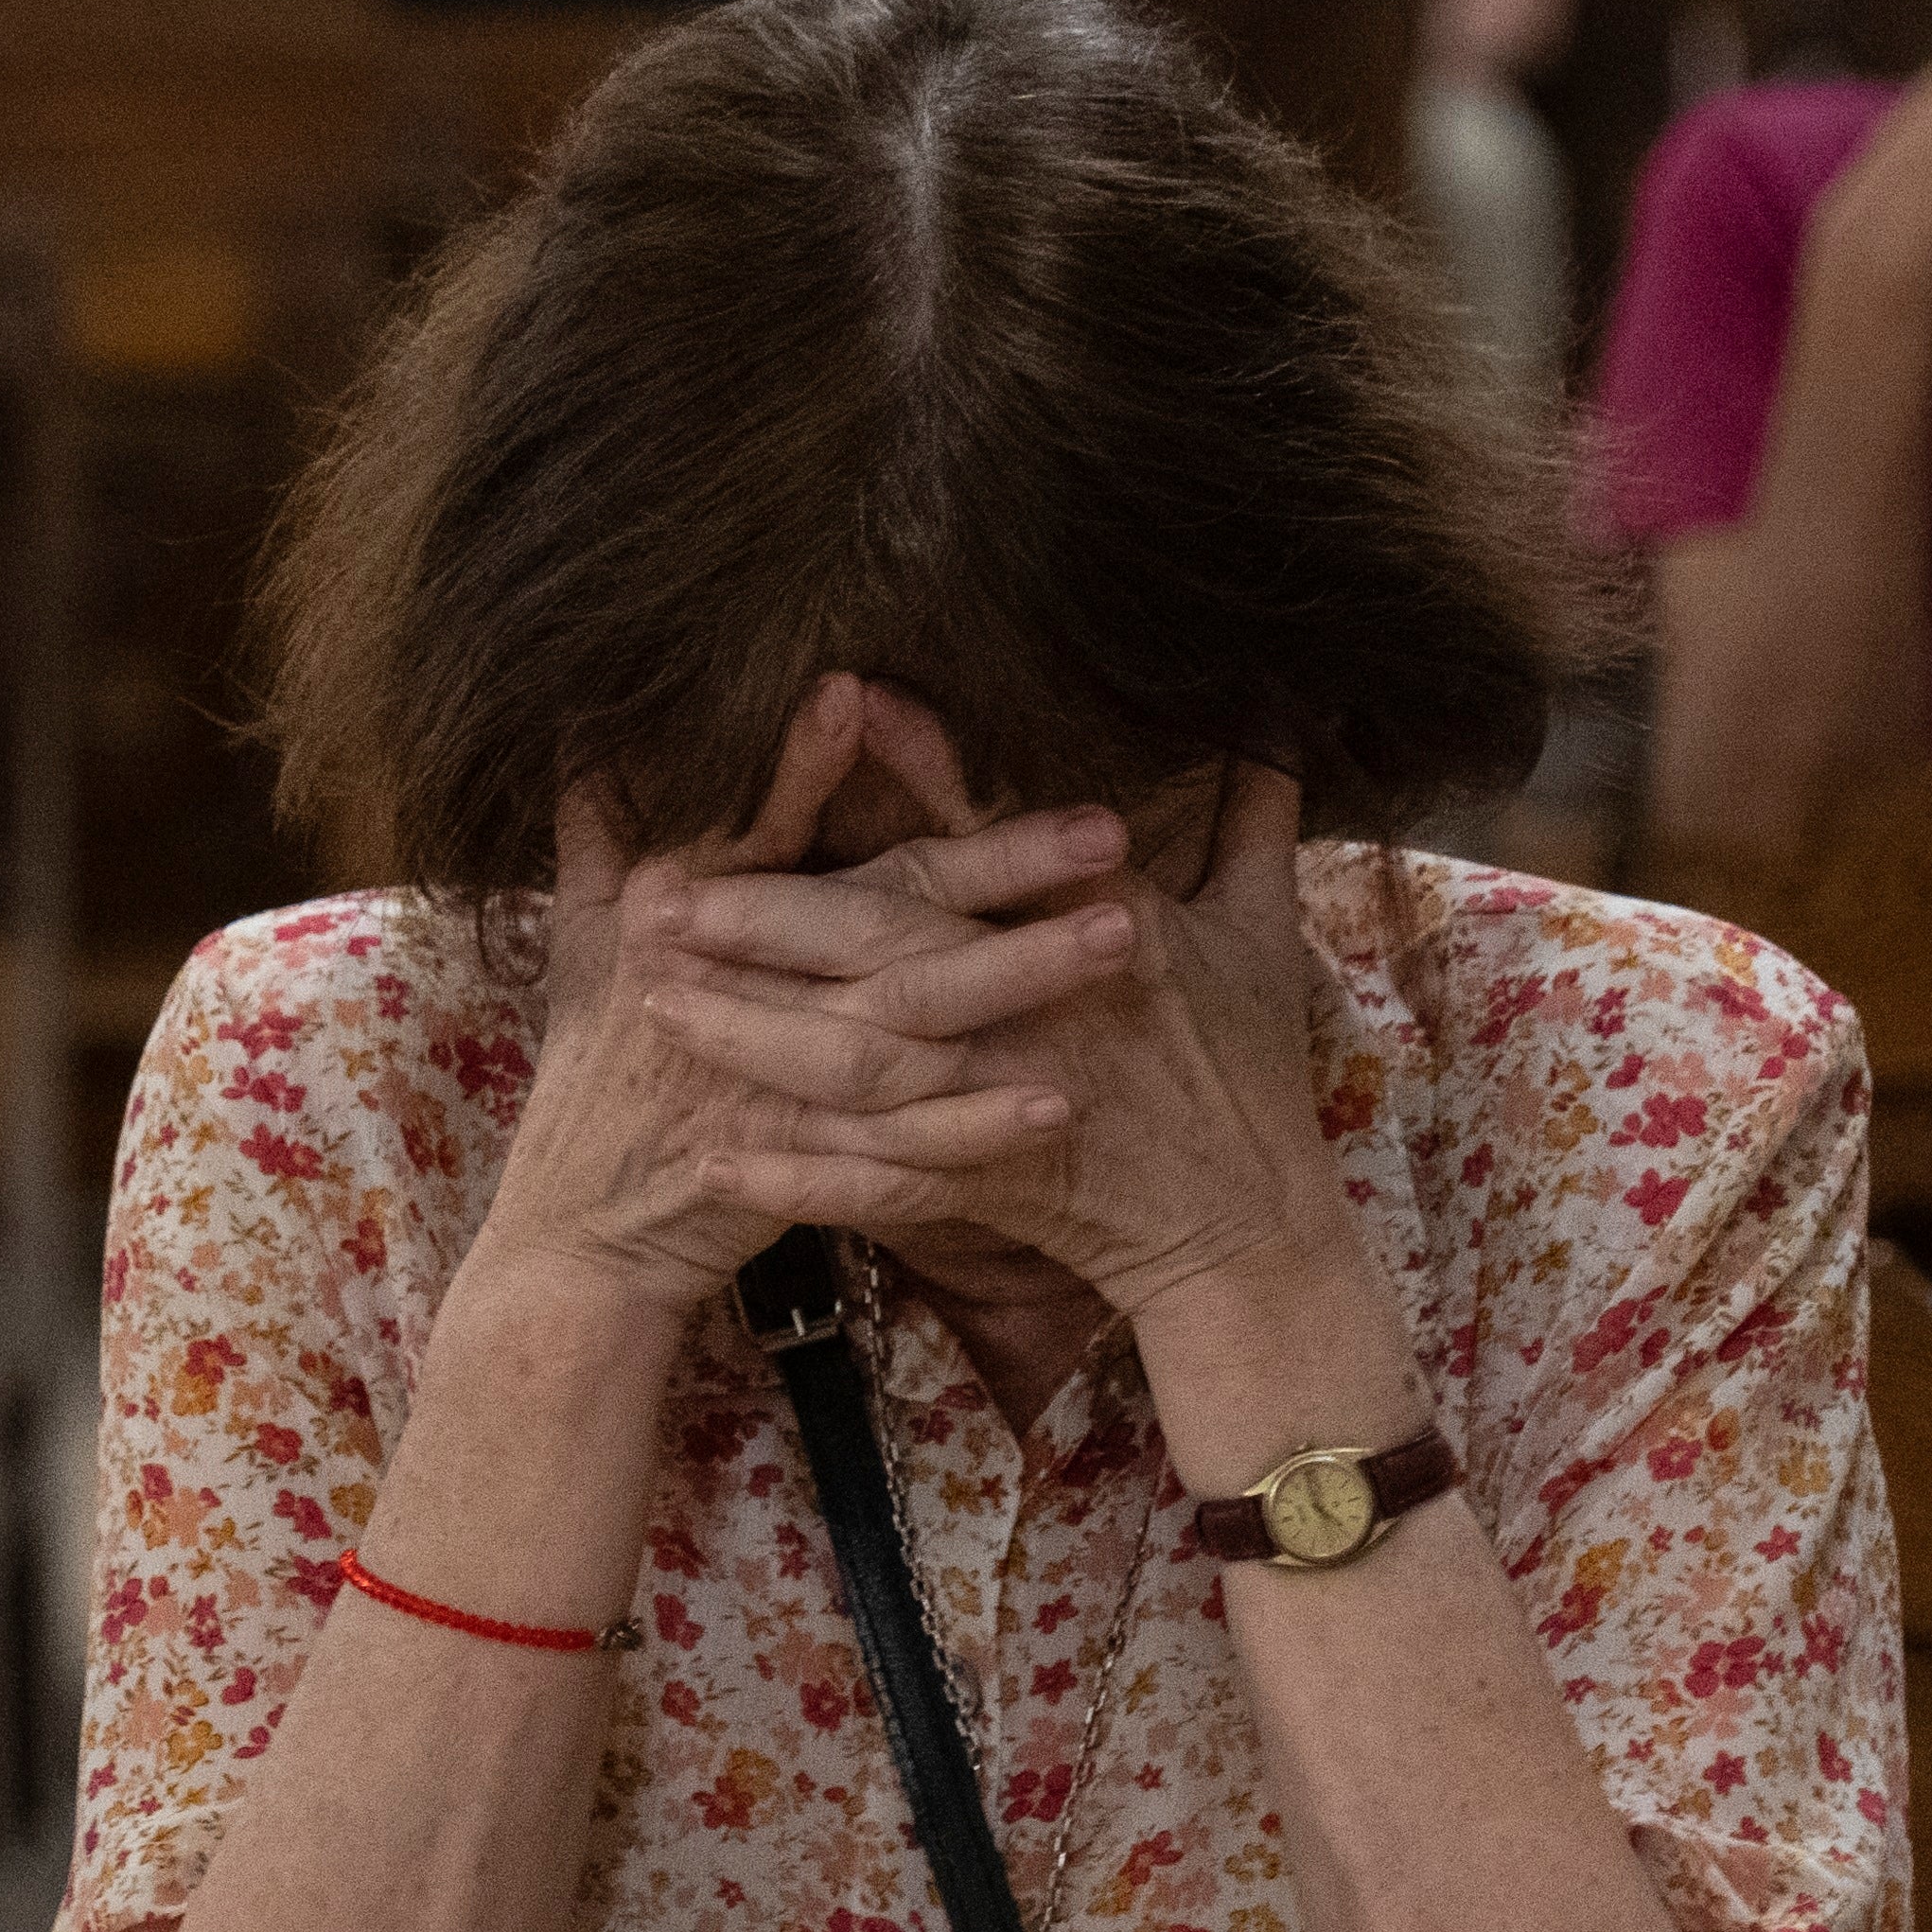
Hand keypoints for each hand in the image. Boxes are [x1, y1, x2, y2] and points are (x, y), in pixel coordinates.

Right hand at [465, 680, 1142, 1325]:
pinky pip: (904, 1153)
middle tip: (1104, 827)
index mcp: (670, 909)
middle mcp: (721, 988)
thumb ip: (596, 822)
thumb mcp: (574, 932)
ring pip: (909, 1026)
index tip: (863, 692)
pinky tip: (1060, 1105)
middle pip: (874, 916)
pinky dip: (978, 1131)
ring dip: (1018, 980)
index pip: (756, 824)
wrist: (581, 1232)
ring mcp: (763, 1085)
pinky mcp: (799, 1169)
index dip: (801, 763)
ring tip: (1125, 937)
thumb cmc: (595, 1066)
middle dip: (996, 868)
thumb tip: (582, 723)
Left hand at [645, 756, 1356, 1340]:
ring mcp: (1011, 1105)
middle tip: (666, 893)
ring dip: (750, 1038)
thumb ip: (1256, 815)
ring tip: (654, 1004)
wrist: (1254, 1229)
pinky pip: (871, 1185)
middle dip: (769, 922)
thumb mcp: (1265, 931)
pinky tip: (708, 1164)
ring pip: (858, 1068)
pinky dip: (791, 1177)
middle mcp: (1048, 1012)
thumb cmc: (1250, 1073)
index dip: (923, 766)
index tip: (841, 702)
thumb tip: (1277, 718)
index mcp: (1113, 932)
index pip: (1001, 837)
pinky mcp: (987, 1190)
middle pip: (888, 954)